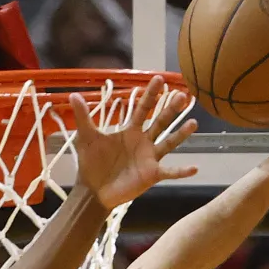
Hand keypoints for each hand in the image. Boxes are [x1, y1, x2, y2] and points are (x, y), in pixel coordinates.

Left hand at [69, 75, 199, 210]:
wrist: (93, 189)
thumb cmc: (92, 162)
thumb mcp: (86, 138)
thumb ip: (83, 117)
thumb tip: (74, 95)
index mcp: (130, 131)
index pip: (143, 109)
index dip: (151, 94)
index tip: (160, 79)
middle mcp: (144, 141)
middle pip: (160, 122)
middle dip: (171, 109)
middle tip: (183, 95)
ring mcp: (150, 158)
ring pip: (169, 143)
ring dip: (180, 134)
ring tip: (193, 123)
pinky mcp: (152, 174)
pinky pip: (170, 172)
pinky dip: (181, 171)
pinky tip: (194, 168)